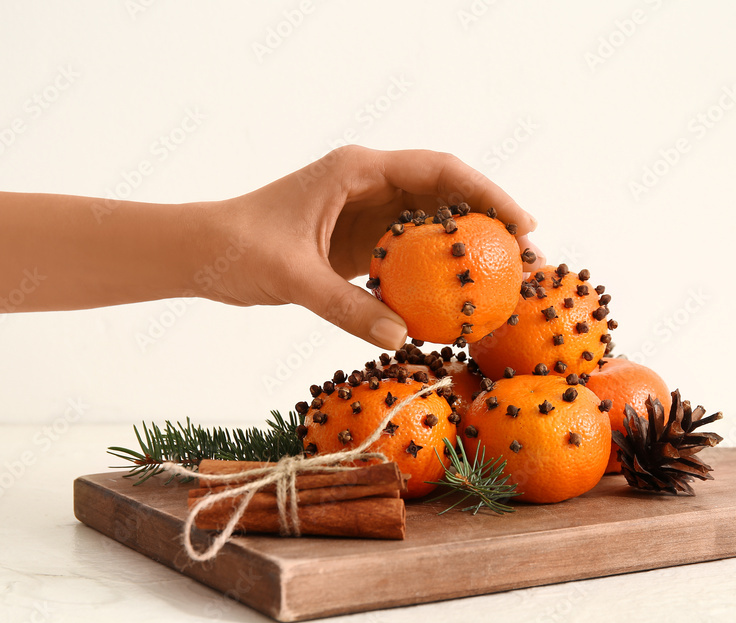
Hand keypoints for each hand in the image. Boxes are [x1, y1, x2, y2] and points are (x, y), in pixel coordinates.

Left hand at [198, 146, 542, 348]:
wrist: (202, 252)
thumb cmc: (238, 248)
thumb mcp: (293, 277)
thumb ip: (346, 307)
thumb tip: (404, 339)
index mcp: (356, 170)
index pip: (438, 170)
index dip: (487, 192)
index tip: (523, 224)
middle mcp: (369, 184)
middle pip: (448, 196)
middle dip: (493, 225)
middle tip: (533, 264)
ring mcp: (367, 212)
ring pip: (435, 225)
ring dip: (470, 251)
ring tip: (510, 284)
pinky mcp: (361, 242)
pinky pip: (411, 252)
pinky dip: (438, 273)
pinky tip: (460, 300)